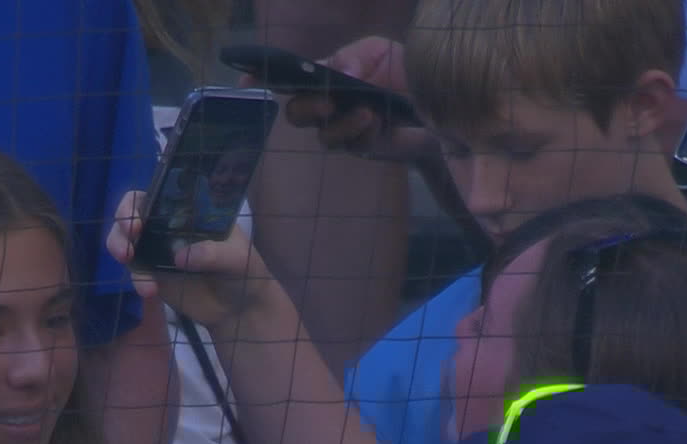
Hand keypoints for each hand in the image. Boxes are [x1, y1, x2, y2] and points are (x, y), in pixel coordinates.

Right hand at [104, 191, 284, 330]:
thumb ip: (214, 253)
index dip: (146, 197)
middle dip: (125, 219)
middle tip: (129, 236)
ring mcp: (158, 248)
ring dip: (118, 245)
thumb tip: (180, 256)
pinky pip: (135, 271)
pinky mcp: (153, 273)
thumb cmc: (246, 273)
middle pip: (136, 210)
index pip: (163, 191)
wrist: (240, 310)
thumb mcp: (239, 259)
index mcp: (192, 210)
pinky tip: (149, 291)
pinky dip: (137, 278)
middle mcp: (171, 224)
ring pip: (126, 239)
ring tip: (126, 259)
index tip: (142, 213)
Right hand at [242, 37, 435, 163]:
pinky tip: (379, 121)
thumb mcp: (378, 52)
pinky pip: (353, 145)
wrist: (441, 101)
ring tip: (366, 112)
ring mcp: (343, 130)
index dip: (263, 79)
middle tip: (327, 102)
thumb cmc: (401, 72)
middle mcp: (327, 105)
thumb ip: (353, 58)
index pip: (287, 79)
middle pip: (296, 115)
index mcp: (324, 77)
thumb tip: (338, 72)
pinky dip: (365, 131)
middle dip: (306, 108)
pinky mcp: (363, 148)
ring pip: (324, 136)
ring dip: (342, 124)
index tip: (245, 79)